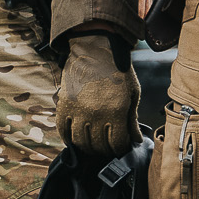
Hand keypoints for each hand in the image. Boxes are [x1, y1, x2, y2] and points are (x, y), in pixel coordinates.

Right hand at [56, 34, 138, 156]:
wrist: (95, 48)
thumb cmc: (118, 70)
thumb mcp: (132, 93)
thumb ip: (132, 118)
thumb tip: (136, 140)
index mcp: (116, 111)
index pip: (117, 144)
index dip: (120, 149)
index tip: (120, 147)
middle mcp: (96, 113)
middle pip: (98, 145)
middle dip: (105, 150)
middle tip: (107, 147)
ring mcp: (78, 109)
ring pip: (80, 142)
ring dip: (87, 147)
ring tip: (92, 145)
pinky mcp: (64, 104)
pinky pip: (62, 130)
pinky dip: (67, 138)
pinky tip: (74, 140)